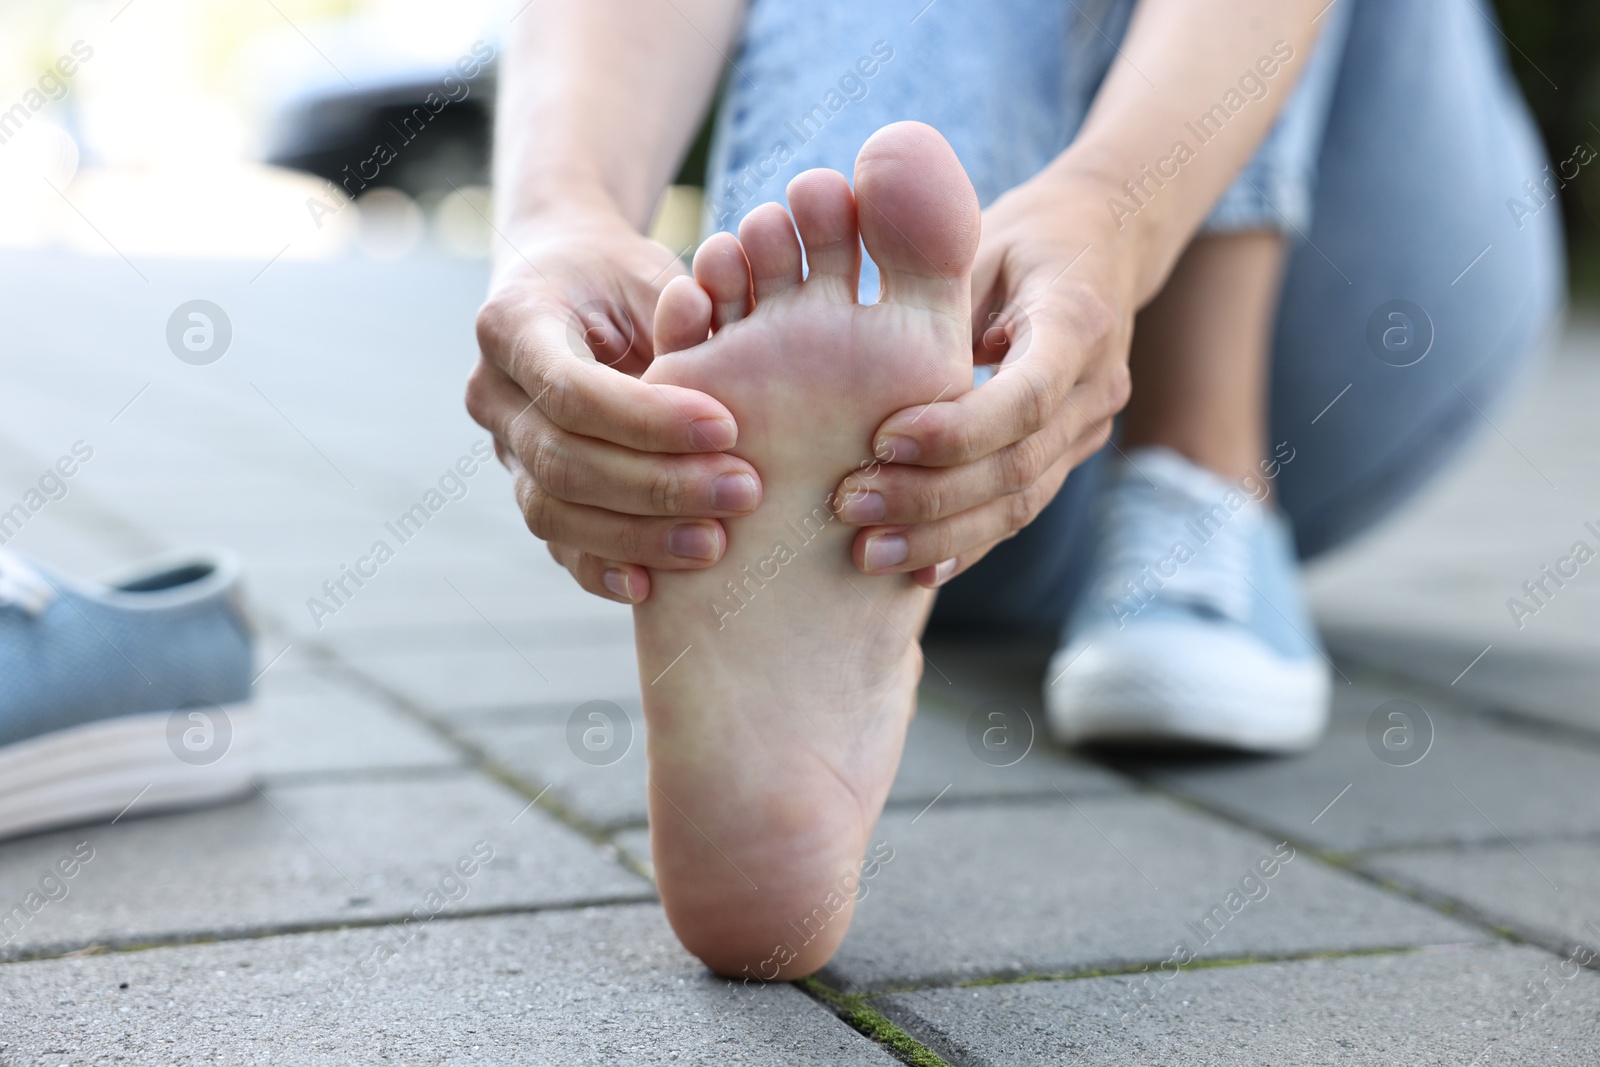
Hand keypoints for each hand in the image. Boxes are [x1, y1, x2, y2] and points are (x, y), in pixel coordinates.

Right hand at [468, 212, 762, 603]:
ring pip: (551, 512)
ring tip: (716, 543)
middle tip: (743, 491)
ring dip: (637, 536)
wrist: (569, 285)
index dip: (647, 419)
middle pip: (562, 460)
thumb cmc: (621, 275)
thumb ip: (678, 314)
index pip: (571, 389)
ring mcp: (501, 448)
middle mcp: (491, 391)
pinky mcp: (526, 488)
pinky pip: (554, 544)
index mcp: (512, 321)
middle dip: (657, 486)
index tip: (725, 428)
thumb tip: (712, 341)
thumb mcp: (650, 273)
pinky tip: (653, 586)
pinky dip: (601, 568)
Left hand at [832, 175, 1135, 586]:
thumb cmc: (1017, 236)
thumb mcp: (975, 237)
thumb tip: (857, 332)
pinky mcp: (1068, 456)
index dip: (958, 430)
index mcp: (1078, 320)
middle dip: (934, 496)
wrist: (1099, 242)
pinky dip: (967, 544)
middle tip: (853, 506)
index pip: (1028, 396)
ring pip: (1022, 502)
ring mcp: (1090, 428)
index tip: (884, 440)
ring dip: (943, 535)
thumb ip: (932, 289)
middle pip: (1020, 464)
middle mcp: (1097, 384)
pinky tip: (914, 572)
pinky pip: (1020, 512)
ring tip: (868, 551)